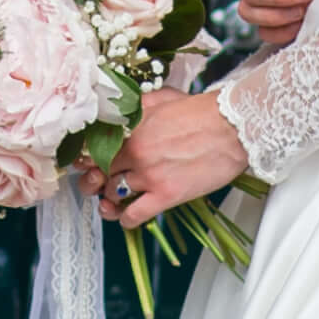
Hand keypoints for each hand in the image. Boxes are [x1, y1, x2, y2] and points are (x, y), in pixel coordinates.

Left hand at [99, 84, 254, 224]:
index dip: (86, 158)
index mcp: (130, 127)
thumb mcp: (161, 99)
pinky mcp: (166, 195)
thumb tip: (118, 114)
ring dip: (111, 200)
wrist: (232, 127)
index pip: (91, 147)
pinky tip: (129, 216)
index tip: (89, 163)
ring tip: (117, 199)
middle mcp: (134, 151)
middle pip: (98, 173)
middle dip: (96, 180)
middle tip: (102, 182)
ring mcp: (149, 175)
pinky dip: (126, 220)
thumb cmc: (201, 112)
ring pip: (112, 195)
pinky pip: (133, 216)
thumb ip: (135, 107)